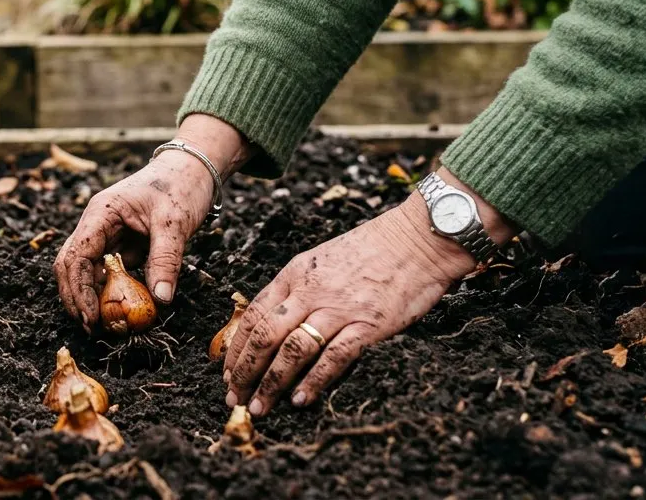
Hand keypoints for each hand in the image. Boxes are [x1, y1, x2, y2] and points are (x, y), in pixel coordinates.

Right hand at [54, 116, 254, 331]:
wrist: (193, 167)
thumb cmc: (181, 186)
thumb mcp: (175, 223)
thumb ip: (166, 260)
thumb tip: (161, 299)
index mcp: (101, 213)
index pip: (77, 254)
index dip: (79, 288)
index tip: (90, 316)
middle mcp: (96, 223)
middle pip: (70, 264)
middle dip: (76, 296)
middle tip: (90, 327)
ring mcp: (105, 233)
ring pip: (84, 268)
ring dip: (89, 295)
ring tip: (100, 324)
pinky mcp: (119, 242)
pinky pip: (106, 269)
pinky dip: (107, 289)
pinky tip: (116, 308)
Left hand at [222, 169, 515, 414]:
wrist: (417, 239)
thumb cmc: (372, 249)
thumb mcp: (321, 260)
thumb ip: (297, 288)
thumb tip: (272, 320)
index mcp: (295, 274)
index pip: (253, 315)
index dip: (236, 348)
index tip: (227, 373)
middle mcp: (310, 292)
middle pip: (264, 336)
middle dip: (244, 372)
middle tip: (234, 398)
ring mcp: (339, 309)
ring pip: (292, 350)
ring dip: (271, 382)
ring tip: (259, 407)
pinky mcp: (368, 325)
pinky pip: (333, 357)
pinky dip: (314, 381)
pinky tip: (299, 400)